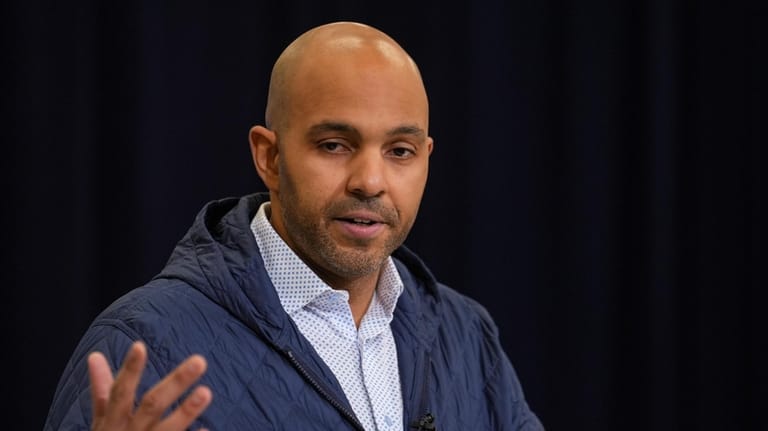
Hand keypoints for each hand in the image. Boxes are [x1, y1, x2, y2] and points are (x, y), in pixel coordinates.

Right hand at [87, 340, 212, 430]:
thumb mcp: (102, 422)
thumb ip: (102, 392)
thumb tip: (95, 356)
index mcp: (113, 423)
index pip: (119, 393)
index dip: (128, 371)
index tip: (139, 346)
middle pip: (152, 405)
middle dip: (175, 383)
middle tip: (200, 360)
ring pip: (167, 430)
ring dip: (186, 412)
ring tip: (206, 392)